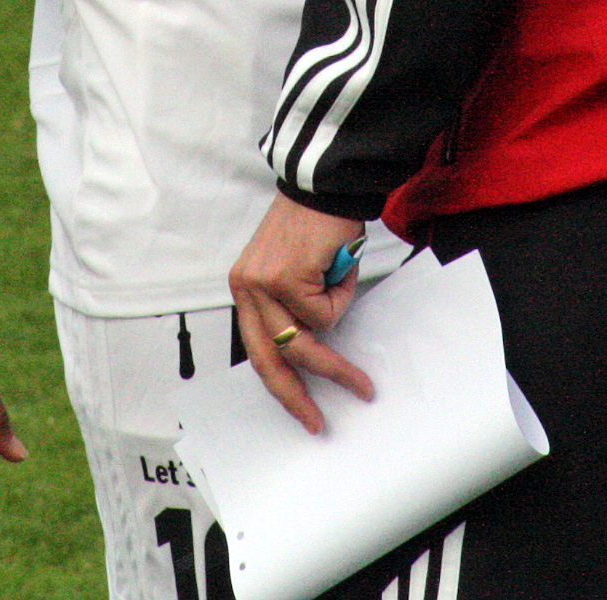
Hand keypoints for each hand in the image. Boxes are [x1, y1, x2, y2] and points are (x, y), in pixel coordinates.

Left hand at [229, 195, 373, 432]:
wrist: (324, 185)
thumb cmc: (317, 226)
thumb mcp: (296, 272)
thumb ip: (296, 310)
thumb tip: (315, 352)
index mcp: (245, 289)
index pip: (255, 349)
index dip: (278, 383)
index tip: (299, 407)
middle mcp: (246, 287)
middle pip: (268, 358)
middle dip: (296, 396)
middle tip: (317, 422)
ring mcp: (263, 282)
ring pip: (302, 343)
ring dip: (335, 366)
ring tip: (361, 382)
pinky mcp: (286, 276)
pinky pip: (325, 313)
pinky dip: (343, 298)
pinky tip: (340, 271)